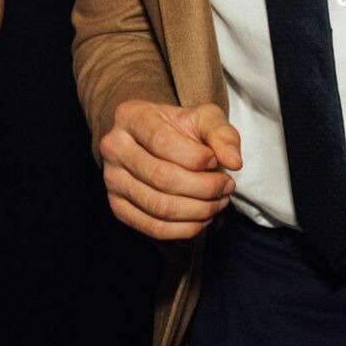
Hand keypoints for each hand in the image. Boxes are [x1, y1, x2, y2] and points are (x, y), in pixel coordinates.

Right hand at [99, 100, 240, 240]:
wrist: (154, 143)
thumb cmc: (180, 128)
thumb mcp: (204, 118)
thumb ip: (222, 134)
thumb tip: (234, 162)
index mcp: (130, 116)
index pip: (161, 141)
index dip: (196, 157)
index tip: (216, 161)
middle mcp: (113, 147)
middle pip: (161, 177)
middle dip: (204, 187)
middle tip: (227, 185)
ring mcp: (112, 180)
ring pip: (159, 206)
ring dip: (199, 210)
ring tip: (219, 201)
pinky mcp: (118, 207)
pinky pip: (153, 228)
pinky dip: (185, 229)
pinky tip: (203, 217)